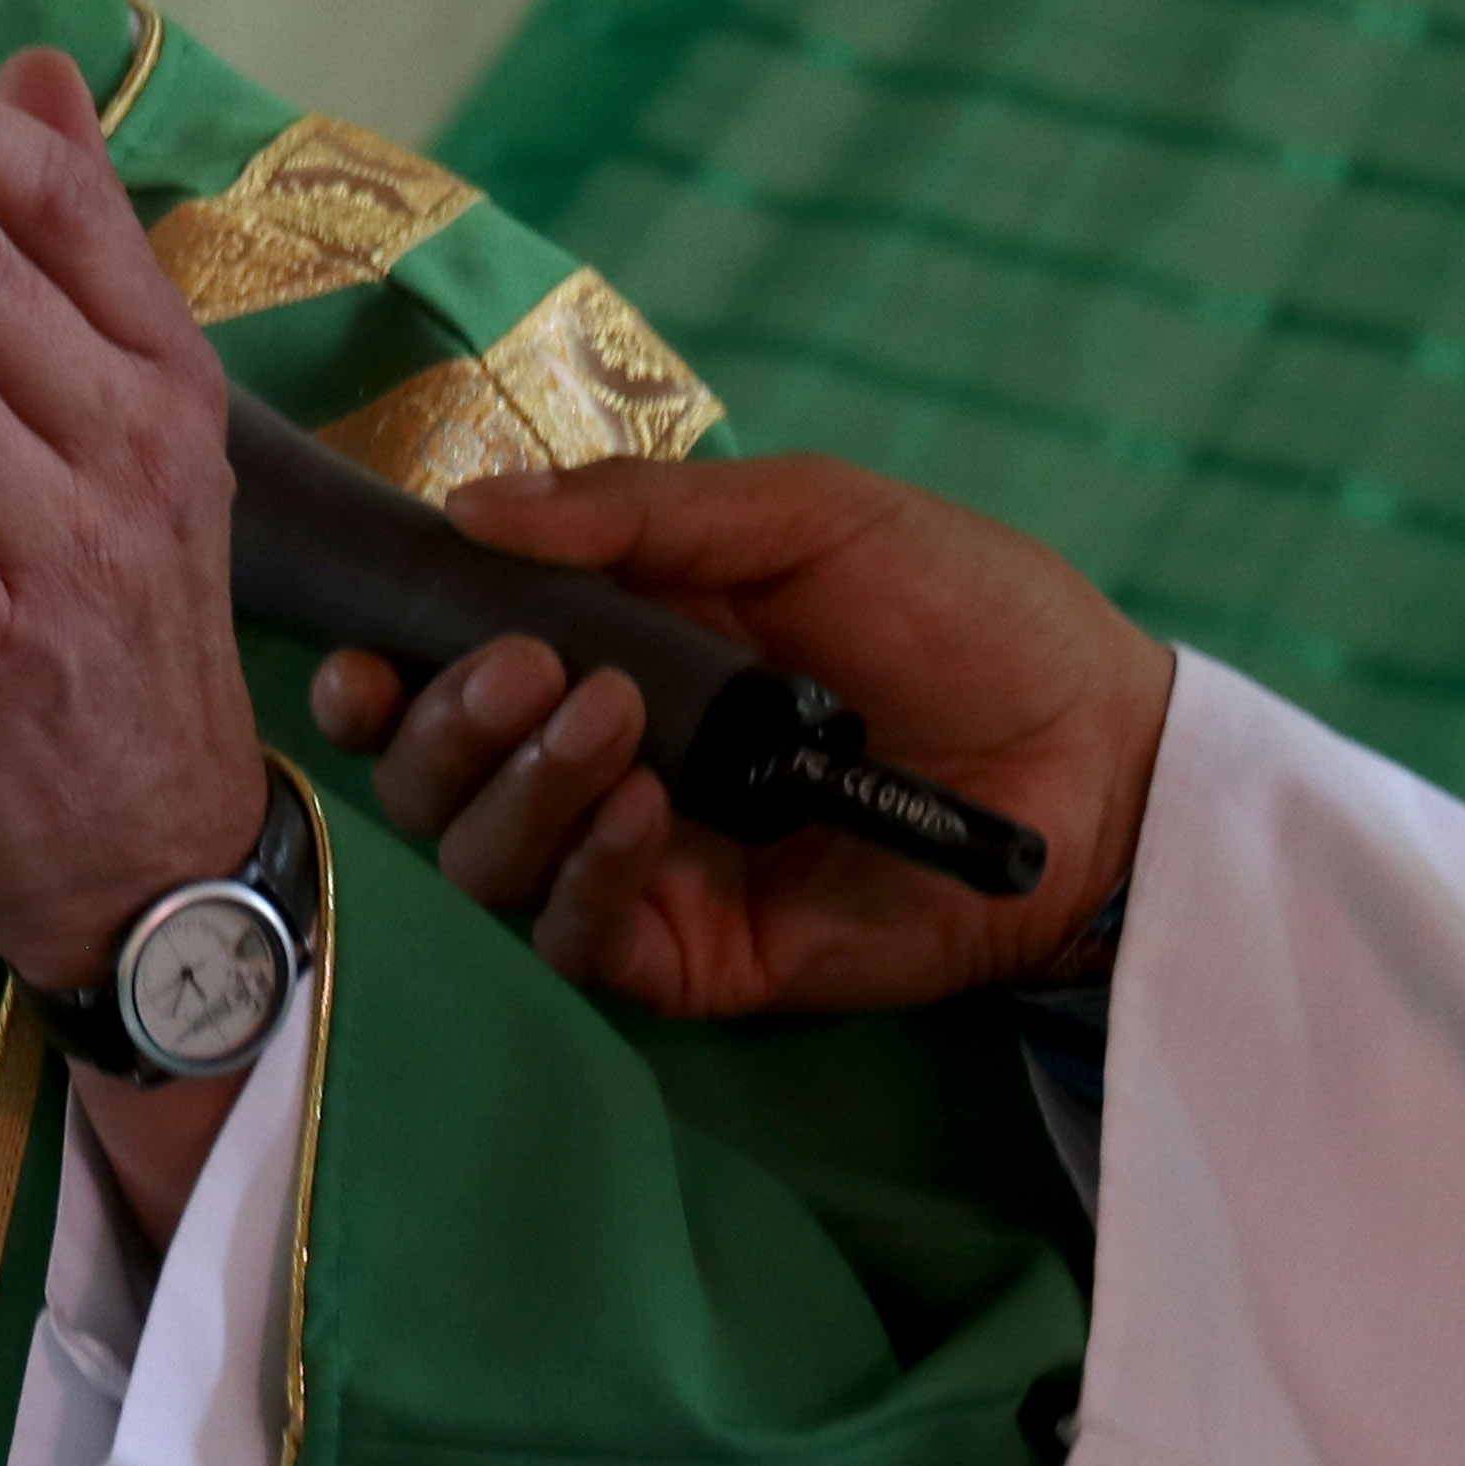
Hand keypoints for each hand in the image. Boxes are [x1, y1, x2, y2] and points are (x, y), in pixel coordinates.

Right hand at [306, 451, 1170, 1020]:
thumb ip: (639, 513)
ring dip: (517, 789)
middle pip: (433, 777)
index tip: (361, 652)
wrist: (1102, 753)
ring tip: (613, 727)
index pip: (440, 673)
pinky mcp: (691, 956)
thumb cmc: (969, 614)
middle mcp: (598, 761)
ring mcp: (640, 866)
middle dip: (443, 724)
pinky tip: (650, 814)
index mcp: (606, 648)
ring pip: (483, 861)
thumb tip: (467, 509)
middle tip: (523, 670)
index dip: (379, 670)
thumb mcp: (807, 516)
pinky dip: (587, 876)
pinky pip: (574, 939)